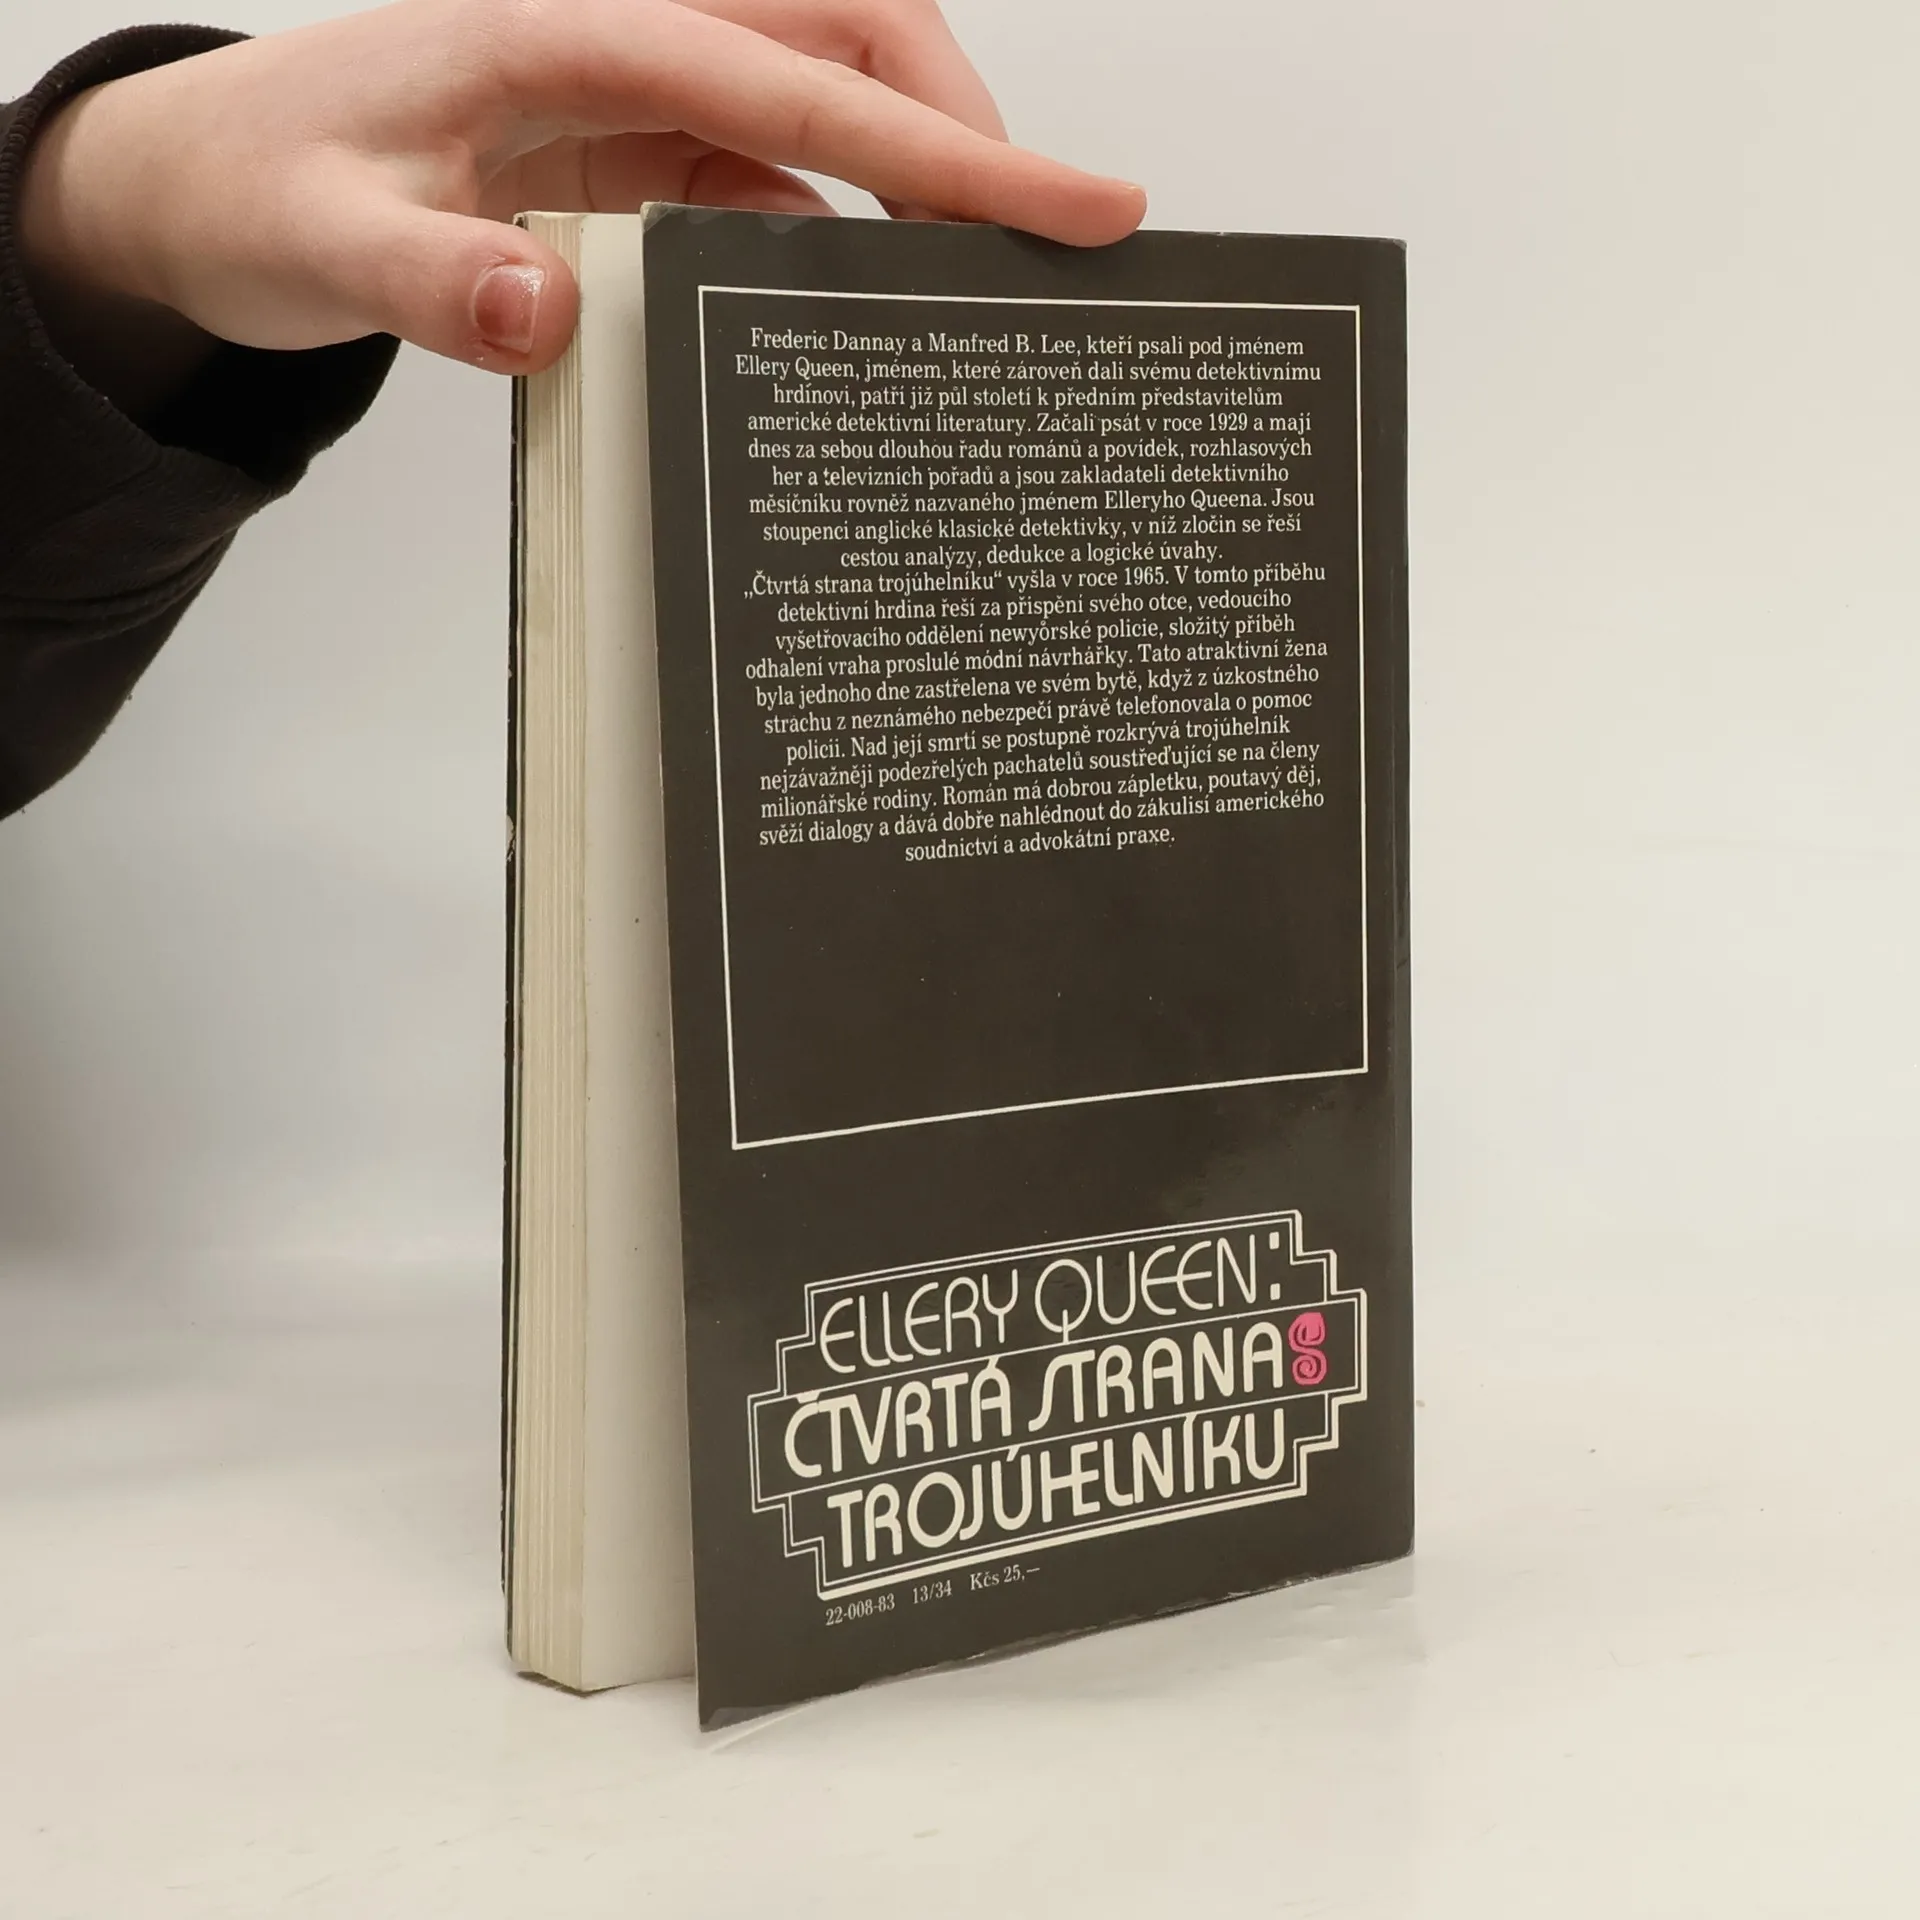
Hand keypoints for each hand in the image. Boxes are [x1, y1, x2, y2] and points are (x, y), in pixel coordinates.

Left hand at [19, 0, 1145, 389]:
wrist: (213, 180)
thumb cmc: (262, 183)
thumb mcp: (322, 240)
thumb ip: (425, 282)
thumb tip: (538, 311)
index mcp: (576, 30)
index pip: (804, 81)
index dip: (950, 151)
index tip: (1073, 201)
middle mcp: (630, 40)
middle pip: (853, 44)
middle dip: (965, 133)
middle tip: (1053, 242)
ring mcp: (642, 95)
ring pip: (827, 110)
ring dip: (913, 188)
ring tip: (978, 291)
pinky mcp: (639, 151)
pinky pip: (773, 178)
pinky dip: (835, 237)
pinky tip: (856, 313)